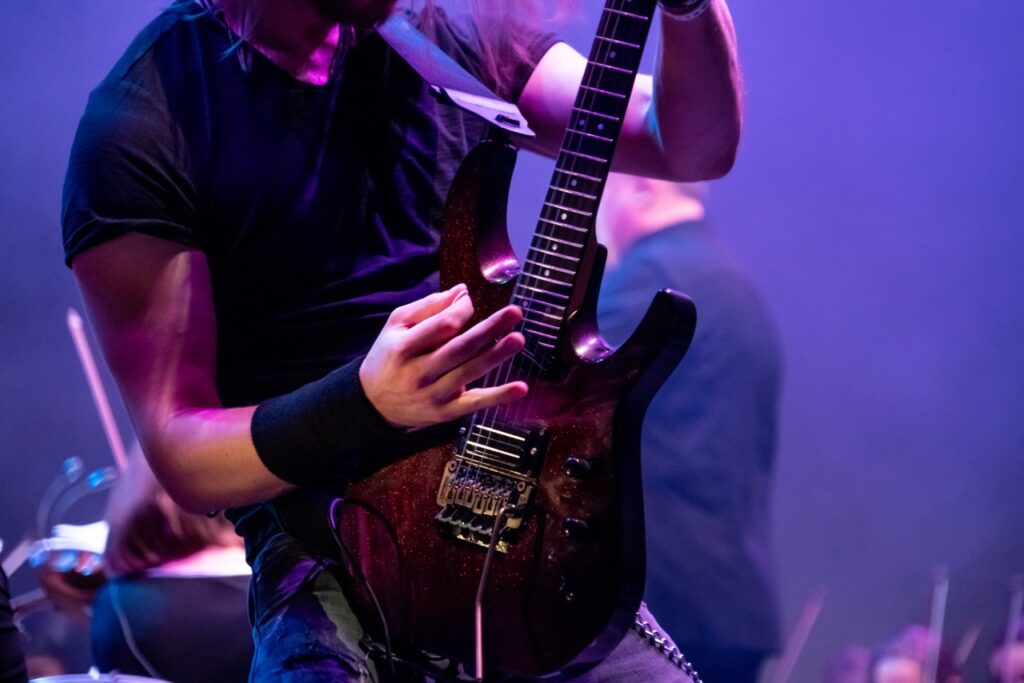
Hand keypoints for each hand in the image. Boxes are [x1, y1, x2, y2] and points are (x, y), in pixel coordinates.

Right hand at [360, 284, 527, 427]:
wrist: (373, 403)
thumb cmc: (390, 356)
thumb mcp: (397, 327)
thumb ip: (429, 307)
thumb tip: (463, 291)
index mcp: (403, 348)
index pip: (440, 326)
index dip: (460, 311)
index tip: (470, 300)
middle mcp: (418, 373)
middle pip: (459, 348)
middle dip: (488, 330)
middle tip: (514, 312)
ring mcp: (433, 395)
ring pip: (469, 372)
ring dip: (497, 356)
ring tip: (518, 339)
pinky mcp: (445, 413)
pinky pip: (475, 403)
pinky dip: (498, 396)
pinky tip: (520, 388)